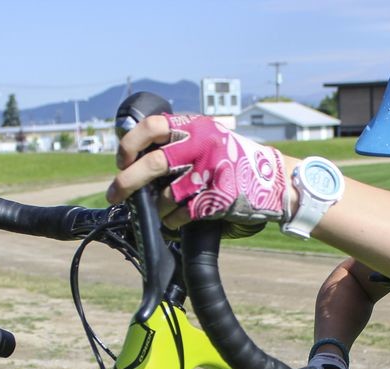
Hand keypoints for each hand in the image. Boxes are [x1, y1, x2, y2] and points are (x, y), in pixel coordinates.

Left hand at [107, 114, 291, 230]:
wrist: (274, 180)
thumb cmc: (234, 160)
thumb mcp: (209, 138)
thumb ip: (180, 141)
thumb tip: (135, 157)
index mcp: (196, 127)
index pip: (152, 126)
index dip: (130, 143)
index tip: (122, 160)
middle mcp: (203, 146)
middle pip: (153, 163)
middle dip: (127, 182)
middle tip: (115, 194)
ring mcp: (212, 172)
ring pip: (166, 195)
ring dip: (157, 207)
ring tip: (161, 210)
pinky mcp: (220, 197)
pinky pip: (182, 214)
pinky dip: (172, 221)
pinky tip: (174, 221)